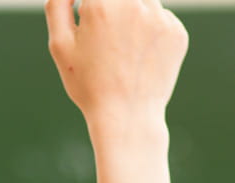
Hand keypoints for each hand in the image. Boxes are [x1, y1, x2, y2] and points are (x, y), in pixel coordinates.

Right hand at [46, 0, 187, 128]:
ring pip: (143, 1)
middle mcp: (133, 4)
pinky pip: (161, 19)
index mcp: (100, 4)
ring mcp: (159, 18)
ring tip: (125, 50)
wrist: (127, 119)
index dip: (91, 8)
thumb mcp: (60, 46)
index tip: (89, 21)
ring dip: (132, 16)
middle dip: (111, 9)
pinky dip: (151, 33)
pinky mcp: (177, 33)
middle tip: (108, 40)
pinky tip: (140, 59)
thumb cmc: (89, 86)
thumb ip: (57, 4)